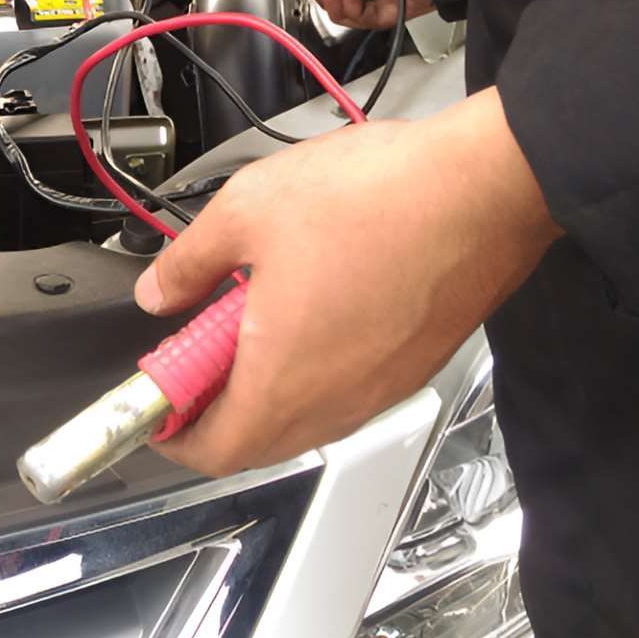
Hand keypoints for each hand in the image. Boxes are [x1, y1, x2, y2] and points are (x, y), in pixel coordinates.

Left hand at [132, 88, 561, 475]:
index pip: (212, 451)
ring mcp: (380, 390)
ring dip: (261, 387)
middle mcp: (335, 404)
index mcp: (283, 383)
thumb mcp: (246, 212)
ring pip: (302, 417)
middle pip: (256, 442)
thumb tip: (159, 290)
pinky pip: (344, 392)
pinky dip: (307, 370)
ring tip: (243, 320)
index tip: (154, 404)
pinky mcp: (412, 366)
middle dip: (212, 410)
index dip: (171, 435)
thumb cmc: (380, 200)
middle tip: (191, 358)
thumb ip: (187, 262)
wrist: (485, 186)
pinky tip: (301, 308)